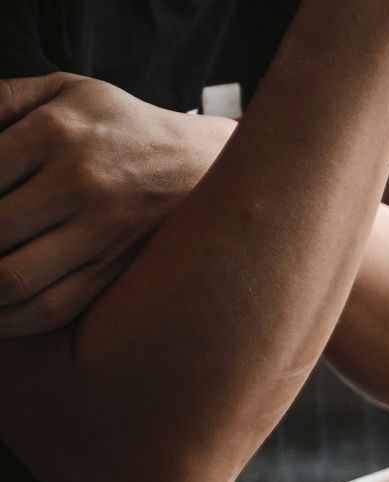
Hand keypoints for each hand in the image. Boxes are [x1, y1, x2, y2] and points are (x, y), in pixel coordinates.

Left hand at [0, 74, 233, 335]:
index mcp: (55, 132)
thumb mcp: (62, 91)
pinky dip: (5, 317)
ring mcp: (101, 233)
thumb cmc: (118, 126)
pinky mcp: (113, 271)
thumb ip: (0, 100)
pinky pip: (48, 309)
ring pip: (11, 278)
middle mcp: (80, 184)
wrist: (202, 164)